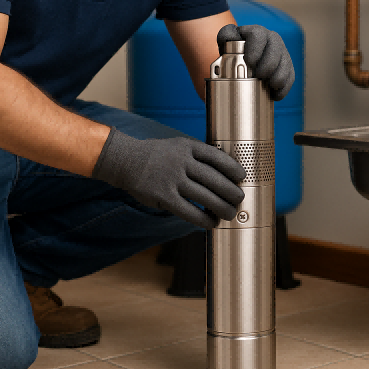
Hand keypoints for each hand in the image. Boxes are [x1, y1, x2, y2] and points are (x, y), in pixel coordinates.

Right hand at [92, 129, 245, 228]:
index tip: (242, 176)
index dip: (232, 168)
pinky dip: (204, 219)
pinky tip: (211, 223)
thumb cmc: (157, 156)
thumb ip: (198, 156)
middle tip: (240, 199)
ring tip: (230, 214)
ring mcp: (172, 180)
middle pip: (214, 179)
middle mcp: (181, 162)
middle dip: (231, 192)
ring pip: (205, 197)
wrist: (125, 161)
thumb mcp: (178, 146)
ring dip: (222, 208)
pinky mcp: (164, 197)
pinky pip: (189, 211)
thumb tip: (225, 172)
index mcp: (187, 147)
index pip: (216, 157)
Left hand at [217, 24, 294, 100]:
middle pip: (275, 49)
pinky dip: (283, 88)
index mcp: (256, 32)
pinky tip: (275, 95)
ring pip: (286, 64)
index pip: (258, 35)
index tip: (250, 61)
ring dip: (278, 77)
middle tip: (260, 75)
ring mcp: (282, 53)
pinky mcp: (288, 67)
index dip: (255, 49)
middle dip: (268, 64)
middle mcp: (272, 39)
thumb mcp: (226, 42)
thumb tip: (229, 38)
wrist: (243, 60)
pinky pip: (290, 77)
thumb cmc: (234, 50)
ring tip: (269, 86)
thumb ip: (225, 36)